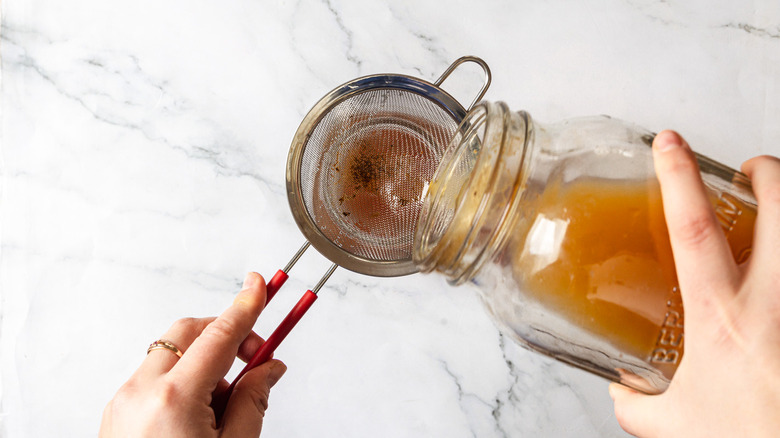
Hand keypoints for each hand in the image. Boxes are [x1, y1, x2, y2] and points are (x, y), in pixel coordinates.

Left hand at [99, 272, 286, 437]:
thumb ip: (253, 400)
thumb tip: (270, 366)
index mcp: (174, 401)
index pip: (218, 336)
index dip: (245, 306)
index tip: (261, 285)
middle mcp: (141, 393)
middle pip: (187, 332)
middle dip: (224, 332)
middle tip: (255, 354)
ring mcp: (123, 402)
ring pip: (171, 355)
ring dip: (205, 362)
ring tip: (227, 403)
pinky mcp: (116, 414)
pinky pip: (155, 378)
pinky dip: (184, 380)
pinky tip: (202, 414)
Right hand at [609, 131, 779, 436]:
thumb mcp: (676, 425)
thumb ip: (638, 403)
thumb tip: (622, 390)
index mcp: (721, 317)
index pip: (694, 228)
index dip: (679, 177)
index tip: (670, 143)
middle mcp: (773, 303)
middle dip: (768, 172)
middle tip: (749, 169)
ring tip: (775, 206)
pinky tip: (779, 264)